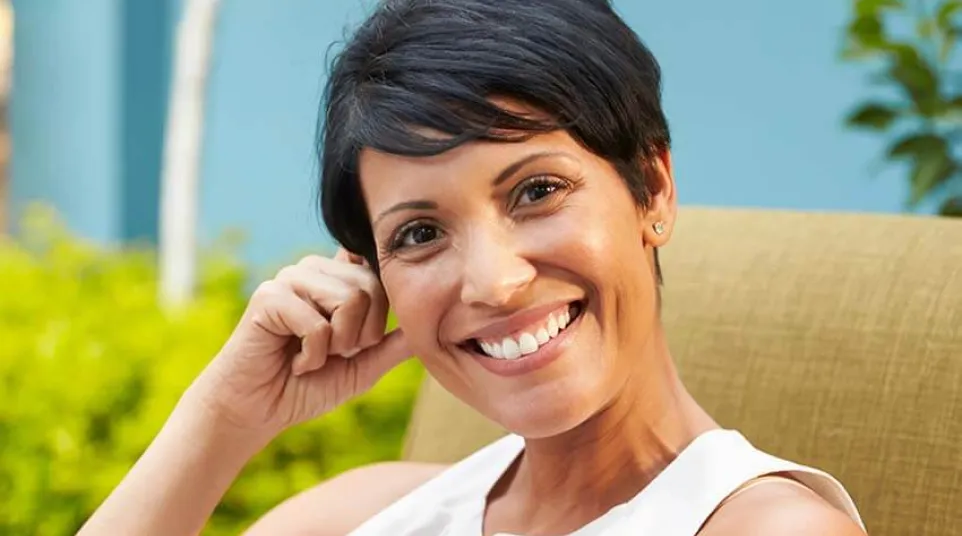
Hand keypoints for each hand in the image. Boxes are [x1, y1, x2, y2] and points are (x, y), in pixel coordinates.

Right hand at [190, 249, 411, 436]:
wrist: (258, 411)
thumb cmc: (307, 386)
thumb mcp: (363, 367)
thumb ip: (394, 344)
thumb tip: (431, 325)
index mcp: (337, 279)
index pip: (379, 271)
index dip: (382, 309)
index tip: (361, 342)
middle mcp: (315, 270)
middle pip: (372, 287)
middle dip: (363, 335)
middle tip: (334, 355)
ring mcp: (290, 279)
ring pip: (350, 299)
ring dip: (339, 344)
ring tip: (315, 356)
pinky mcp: (269, 296)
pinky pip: (317, 323)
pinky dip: (313, 355)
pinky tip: (294, 362)